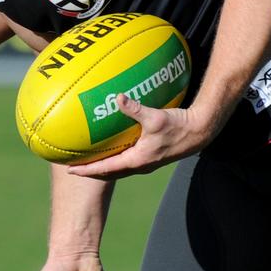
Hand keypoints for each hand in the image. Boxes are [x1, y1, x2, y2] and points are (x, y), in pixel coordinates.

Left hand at [66, 94, 212, 178]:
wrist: (199, 132)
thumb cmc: (178, 127)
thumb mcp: (155, 118)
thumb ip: (135, 108)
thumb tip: (117, 97)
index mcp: (137, 160)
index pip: (106, 169)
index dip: (87, 170)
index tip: (70, 171)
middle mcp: (140, 165)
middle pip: (109, 173)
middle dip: (91, 171)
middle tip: (74, 168)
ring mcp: (146, 162)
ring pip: (118, 169)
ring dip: (103, 167)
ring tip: (89, 160)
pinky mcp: (152, 156)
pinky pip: (127, 160)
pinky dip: (115, 158)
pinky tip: (113, 146)